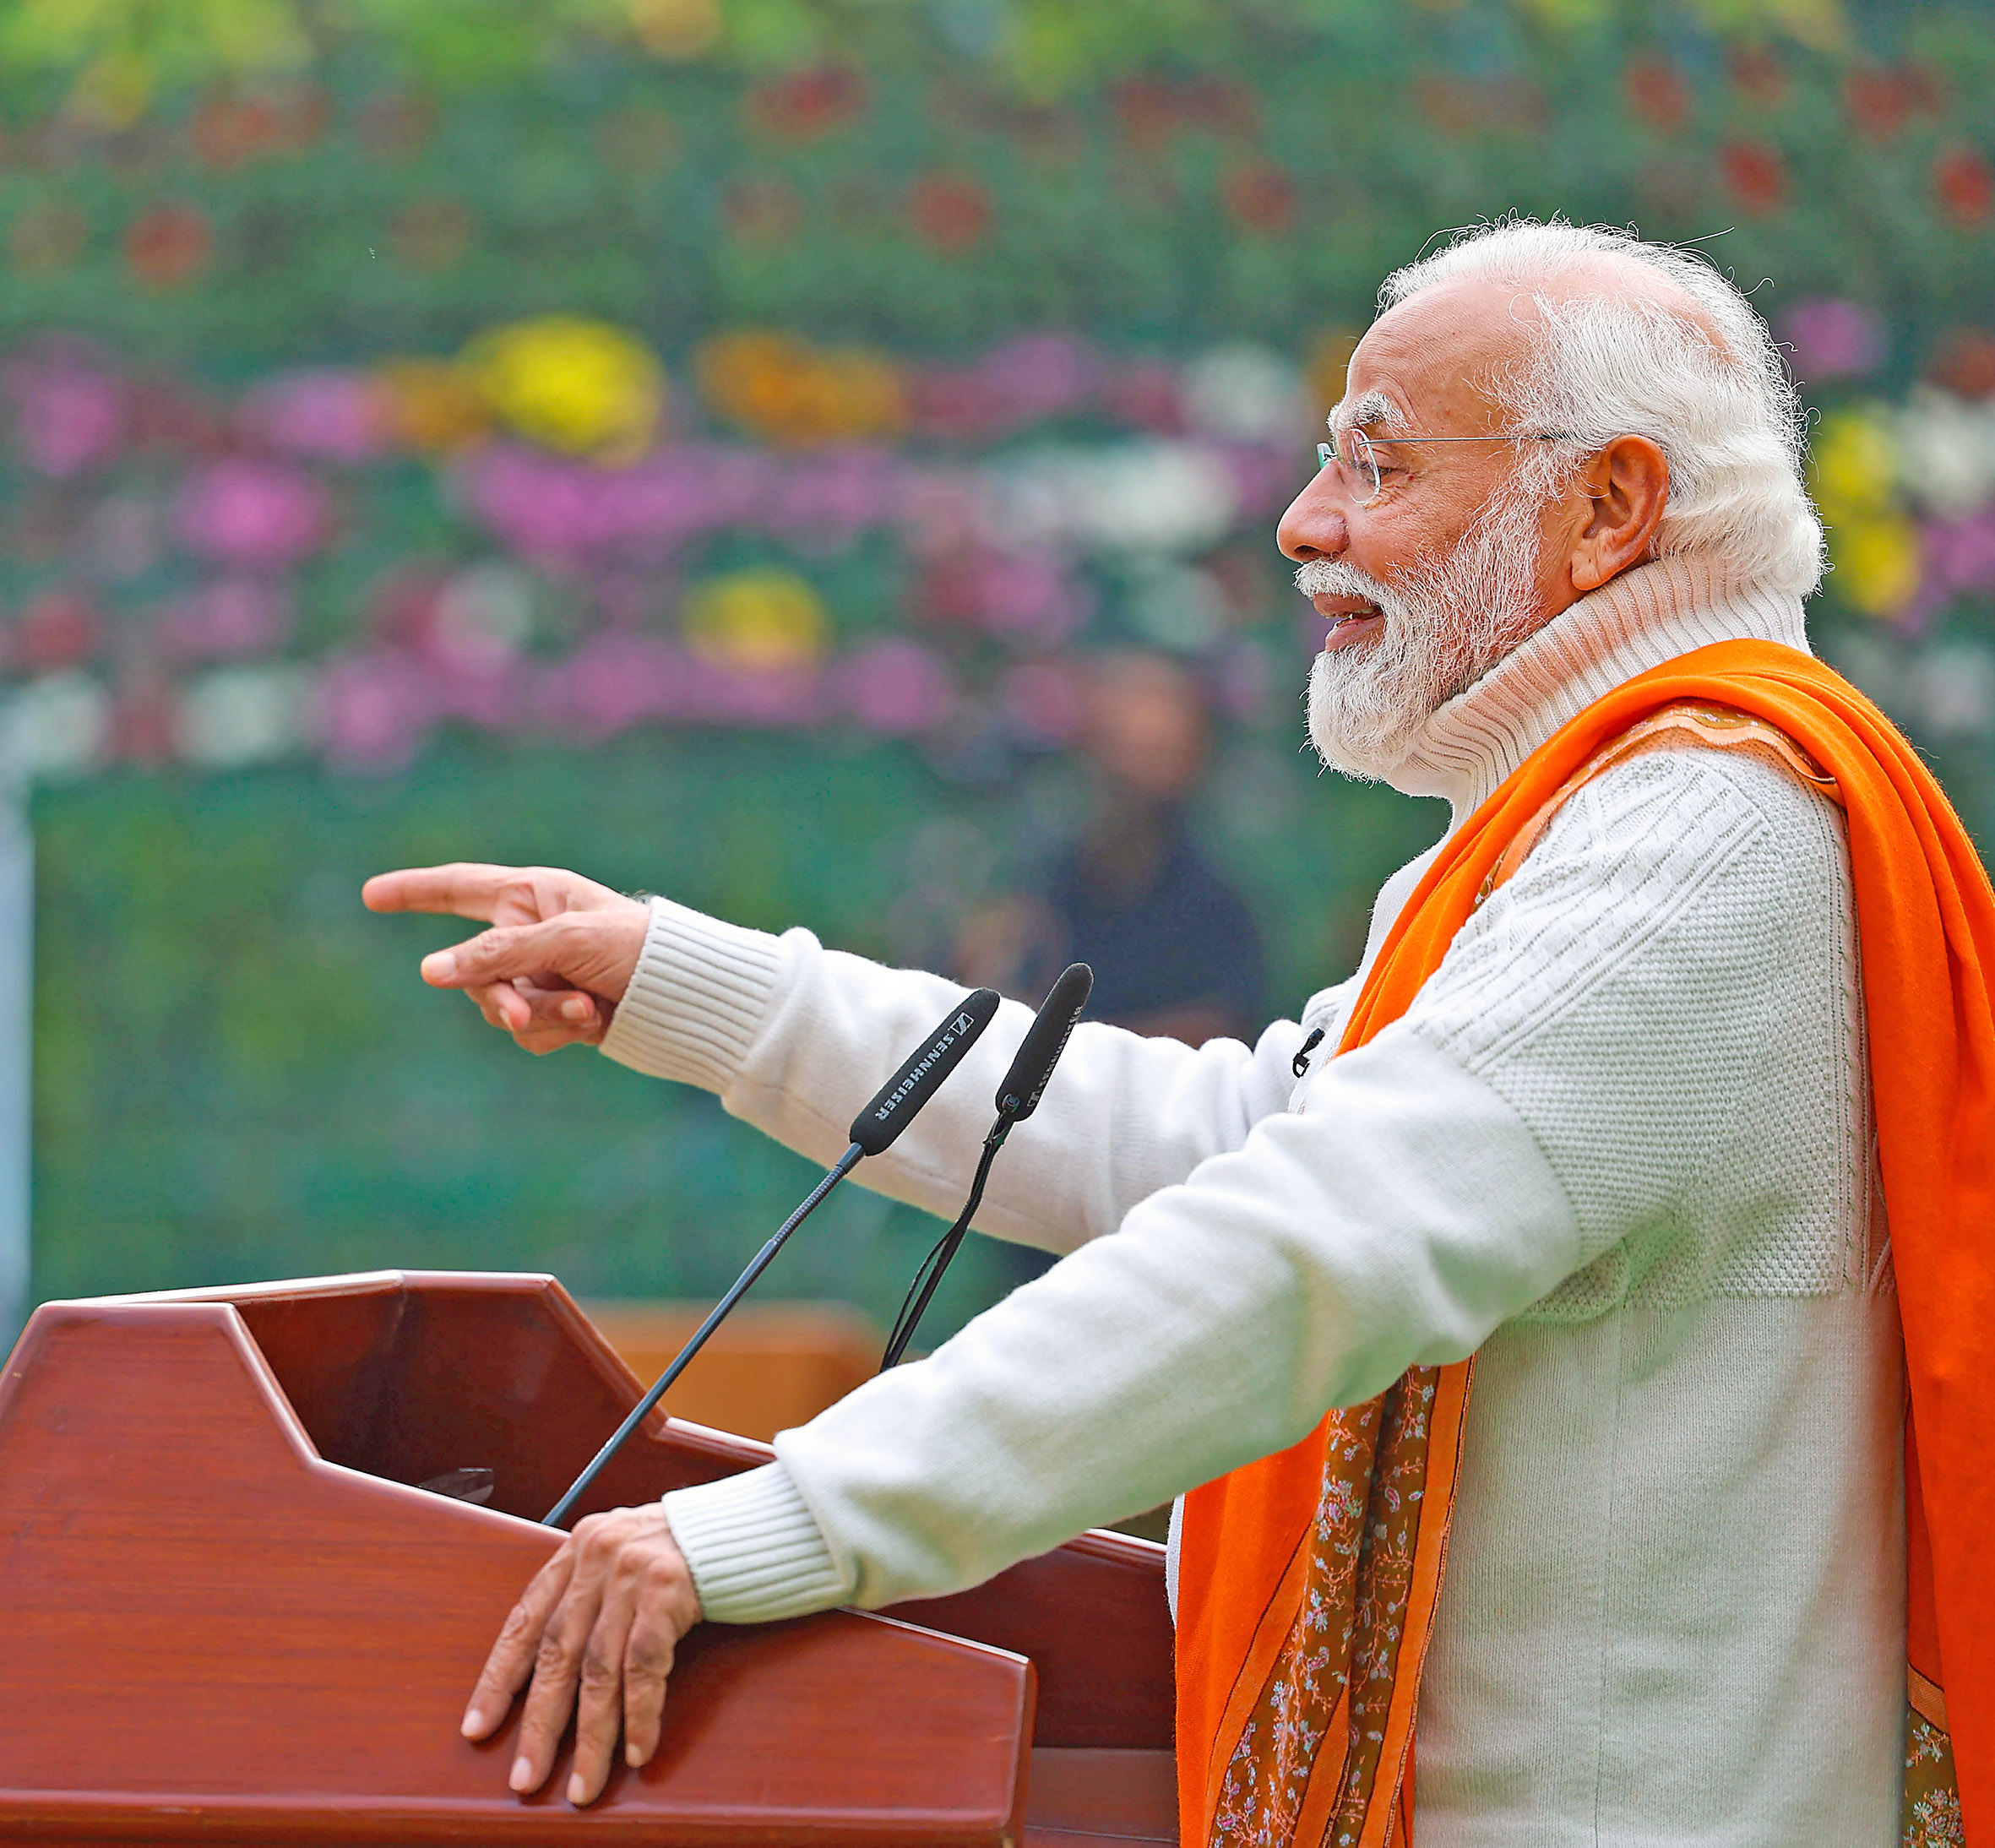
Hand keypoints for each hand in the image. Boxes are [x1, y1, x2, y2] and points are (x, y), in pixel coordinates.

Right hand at [362, 863, 648, 1054]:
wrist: (688, 997)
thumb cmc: (637, 949)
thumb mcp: (567, 942)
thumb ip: (498, 954)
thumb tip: (430, 971)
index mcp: (534, 894)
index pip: (460, 888)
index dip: (415, 891)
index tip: (370, 895)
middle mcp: (532, 933)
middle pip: (473, 970)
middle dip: (499, 996)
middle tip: (523, 1017)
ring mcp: (543, 976)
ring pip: (501, 1008)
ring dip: (540, 1015)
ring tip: (586, 1008)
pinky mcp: (558, 1013)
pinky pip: (529, 1033)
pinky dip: (556, 1032)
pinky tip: (593, 1021)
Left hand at [461, 1505, 702, 1805]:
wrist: (758, 1522)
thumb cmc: (694, 1551)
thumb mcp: (630, 1557)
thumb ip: (595, 1594)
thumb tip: (561, 1666)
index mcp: (579, 1549)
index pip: (526, 1619)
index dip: (500, 1678)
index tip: (478, 1728)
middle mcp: (598, 1555)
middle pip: (557, 1651)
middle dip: (540, 1723)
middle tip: (524, 1778)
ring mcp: (634, 1570)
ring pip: (598, 1668)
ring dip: (590, 1736)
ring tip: (583, 1784)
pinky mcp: (672, 1587)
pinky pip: (645, 1665)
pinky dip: (640, 1713)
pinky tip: (638, 1749)